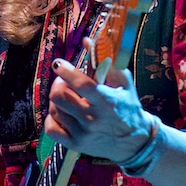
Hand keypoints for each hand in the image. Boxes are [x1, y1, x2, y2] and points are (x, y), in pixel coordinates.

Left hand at [44, 37, 153, 162]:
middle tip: (64, 81)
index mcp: (106, 101)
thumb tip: (86, 40)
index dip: (66, 71)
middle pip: (59, 96)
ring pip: (54, 110)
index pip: (80, 84)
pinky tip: (62, 114)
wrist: (134, 142)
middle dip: (58, 84)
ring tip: (68, 97)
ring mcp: (83, 133)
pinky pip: (51, 129)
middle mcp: (93, 118)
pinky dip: (52, 119)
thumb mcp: (123, 82)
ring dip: (58, 100)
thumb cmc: (128, 107)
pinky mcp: (76, 145)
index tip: (59, 63)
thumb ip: (105, 61)